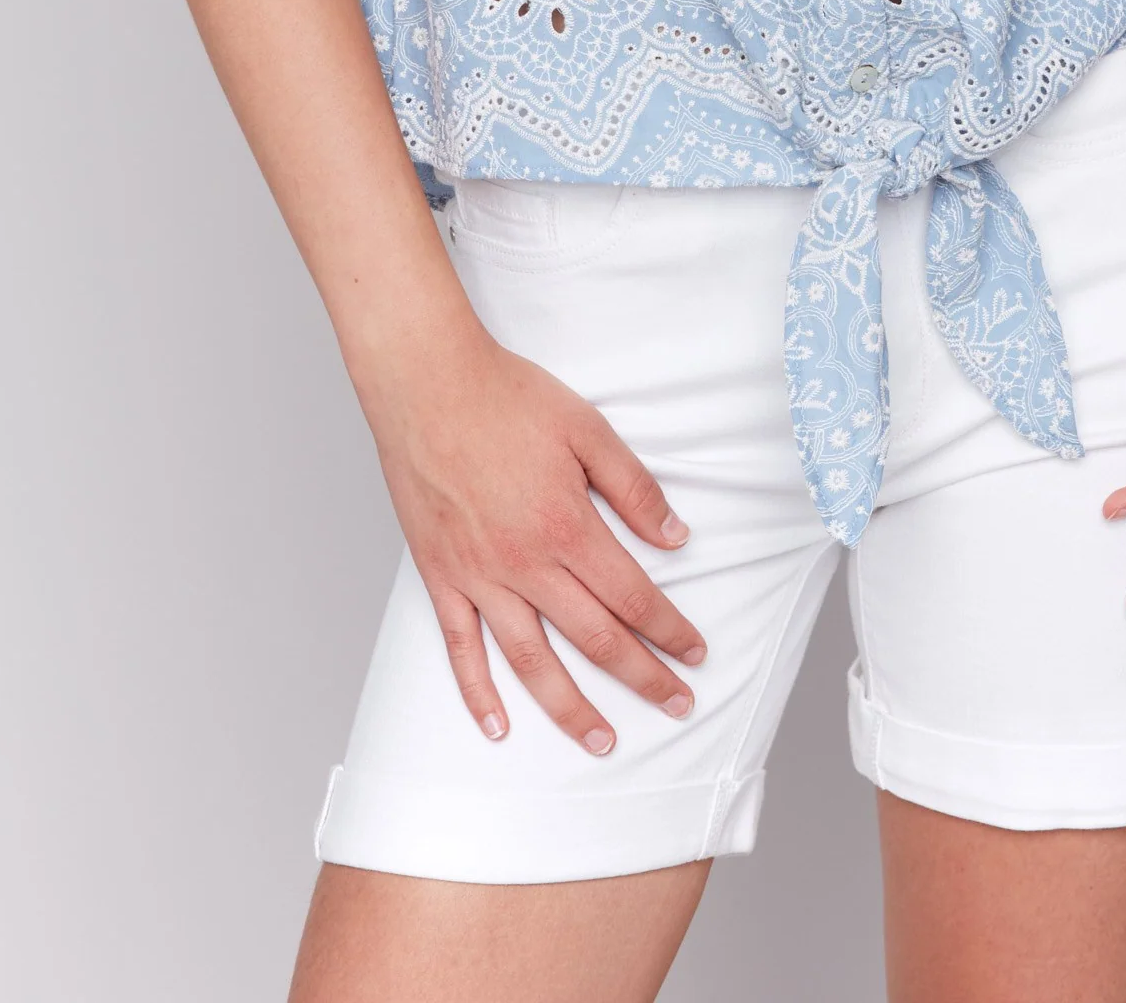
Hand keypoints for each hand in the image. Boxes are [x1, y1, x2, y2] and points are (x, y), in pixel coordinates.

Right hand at [374, 324, 706, 753]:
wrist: (428, 383)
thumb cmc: (508, 398)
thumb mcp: (589, 428)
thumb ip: (634, 487)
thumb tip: (676, 538)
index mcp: (568, 526)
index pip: (633, 597)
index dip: (669, 631)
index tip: (696, 655)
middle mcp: (525, 563)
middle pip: (595, 639)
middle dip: (643, 678)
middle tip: (677, 707)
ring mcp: (479, 576)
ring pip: (531, 661)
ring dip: (570, 708)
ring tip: (602, 742)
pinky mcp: (440, 577)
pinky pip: (459, 648)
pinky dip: (477, 693)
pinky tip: (498, 727)